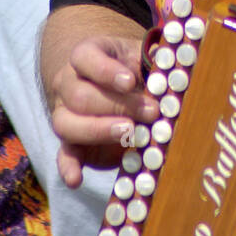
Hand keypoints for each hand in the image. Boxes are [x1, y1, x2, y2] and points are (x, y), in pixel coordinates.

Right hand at [49, 34, 159, 186]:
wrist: (121, 86)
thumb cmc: (134, 68)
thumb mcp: (143, 58)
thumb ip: (154, 62)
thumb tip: (171, 68)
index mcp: (85, 56)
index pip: (84, 57)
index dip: (106, 71)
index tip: (130, 82)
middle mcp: (68, 83)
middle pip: (79, 95)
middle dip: (116, 106)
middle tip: (150, 112)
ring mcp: (65, 113)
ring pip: (66, 123)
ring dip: (98, 131)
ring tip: (129, 133)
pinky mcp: (71, 143)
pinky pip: (63, 154)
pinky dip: (68, 167)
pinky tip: (76, 179)